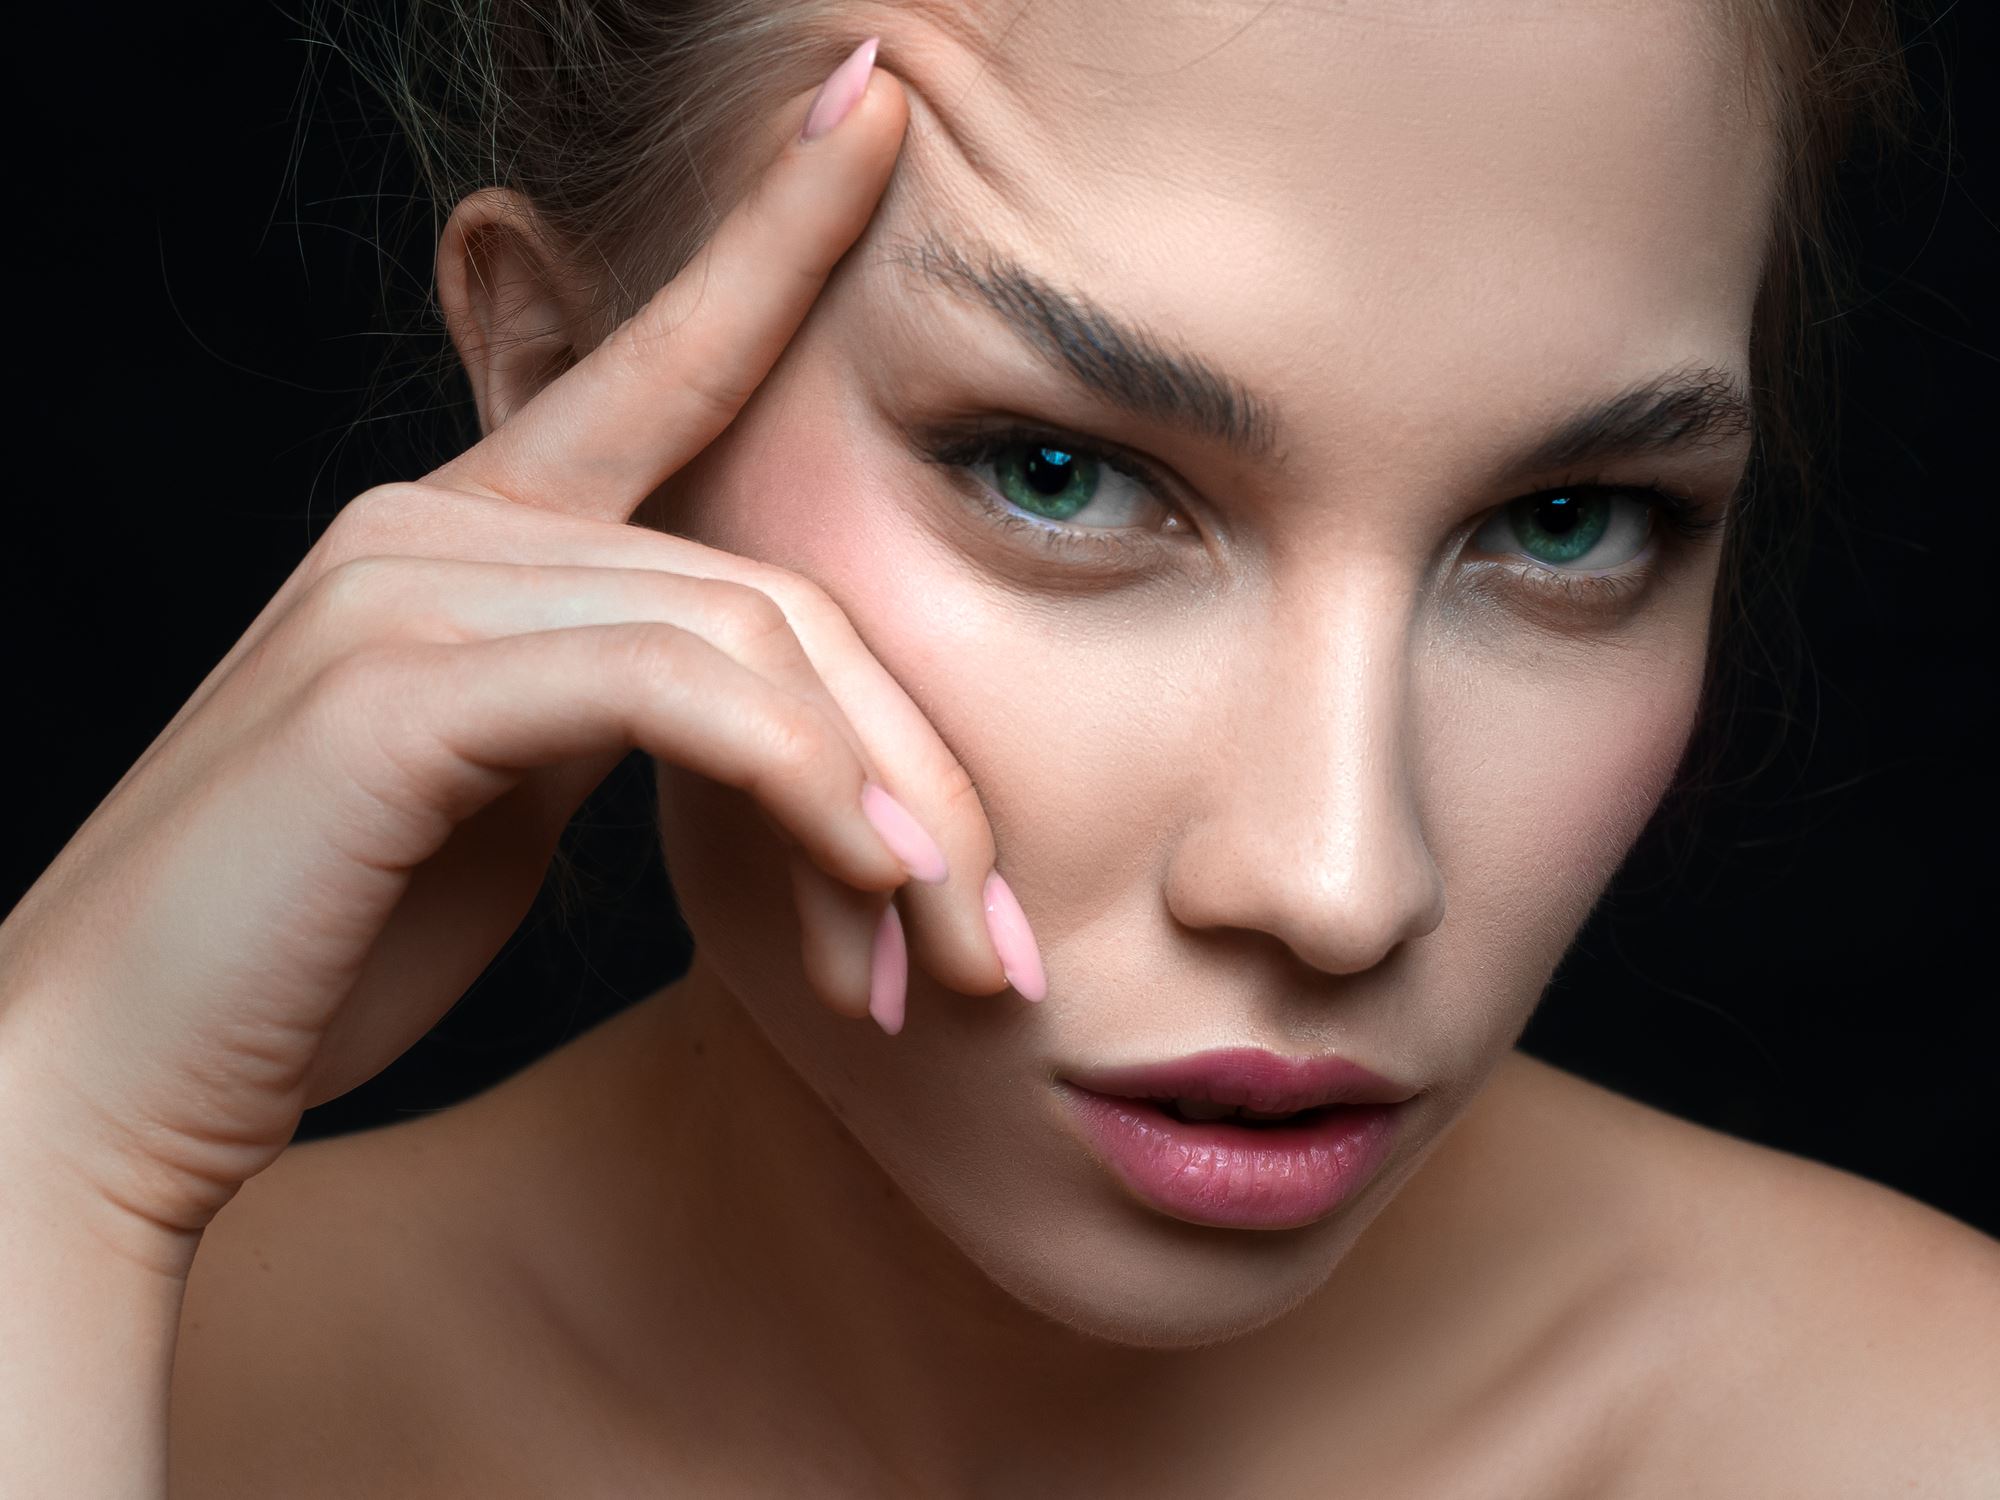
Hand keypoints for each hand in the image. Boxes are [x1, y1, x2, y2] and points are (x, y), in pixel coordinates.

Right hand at [0, 45, 1013, 1266]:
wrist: (108, 1078)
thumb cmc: (318, 948)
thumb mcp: (501, 799)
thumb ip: (614, 706)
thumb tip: (756, 707)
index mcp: (470, 531)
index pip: (665, 361)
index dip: (777, 229)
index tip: (874, 107)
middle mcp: (435, 521)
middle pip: (779, 586)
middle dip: (922, 771)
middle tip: (995, 940)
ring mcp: (404, 586)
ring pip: (751, 635)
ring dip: (885, 809)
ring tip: (950, 961)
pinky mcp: (395, 686)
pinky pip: (674, 689)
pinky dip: (802, 784)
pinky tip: (868, 886)